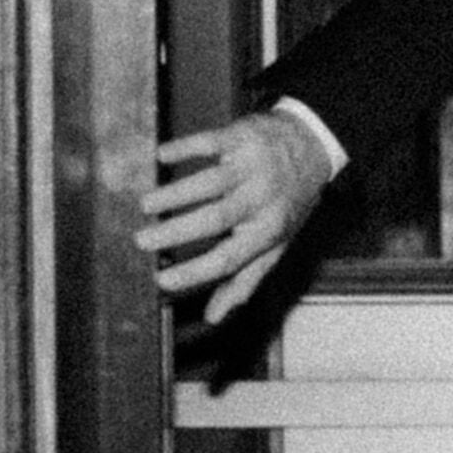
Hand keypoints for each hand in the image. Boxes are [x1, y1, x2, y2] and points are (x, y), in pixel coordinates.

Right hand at [137, 108, 331, 312]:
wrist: (312, 145)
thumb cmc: (286, 203)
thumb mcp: (275, 244)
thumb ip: (244, 280)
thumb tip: (213, 316)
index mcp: (268, 230)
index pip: (229, 258)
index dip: (194, 272)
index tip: (162, 280)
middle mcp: (261, 198)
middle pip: (214, 219)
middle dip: (175, 232)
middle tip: (141, 241)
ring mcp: (251, 165)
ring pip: (209, 182)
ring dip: (174, 193)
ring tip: (145, 204)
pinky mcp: (242, 136)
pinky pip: (209, 142)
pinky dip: (183, 148)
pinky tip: (160, 156)